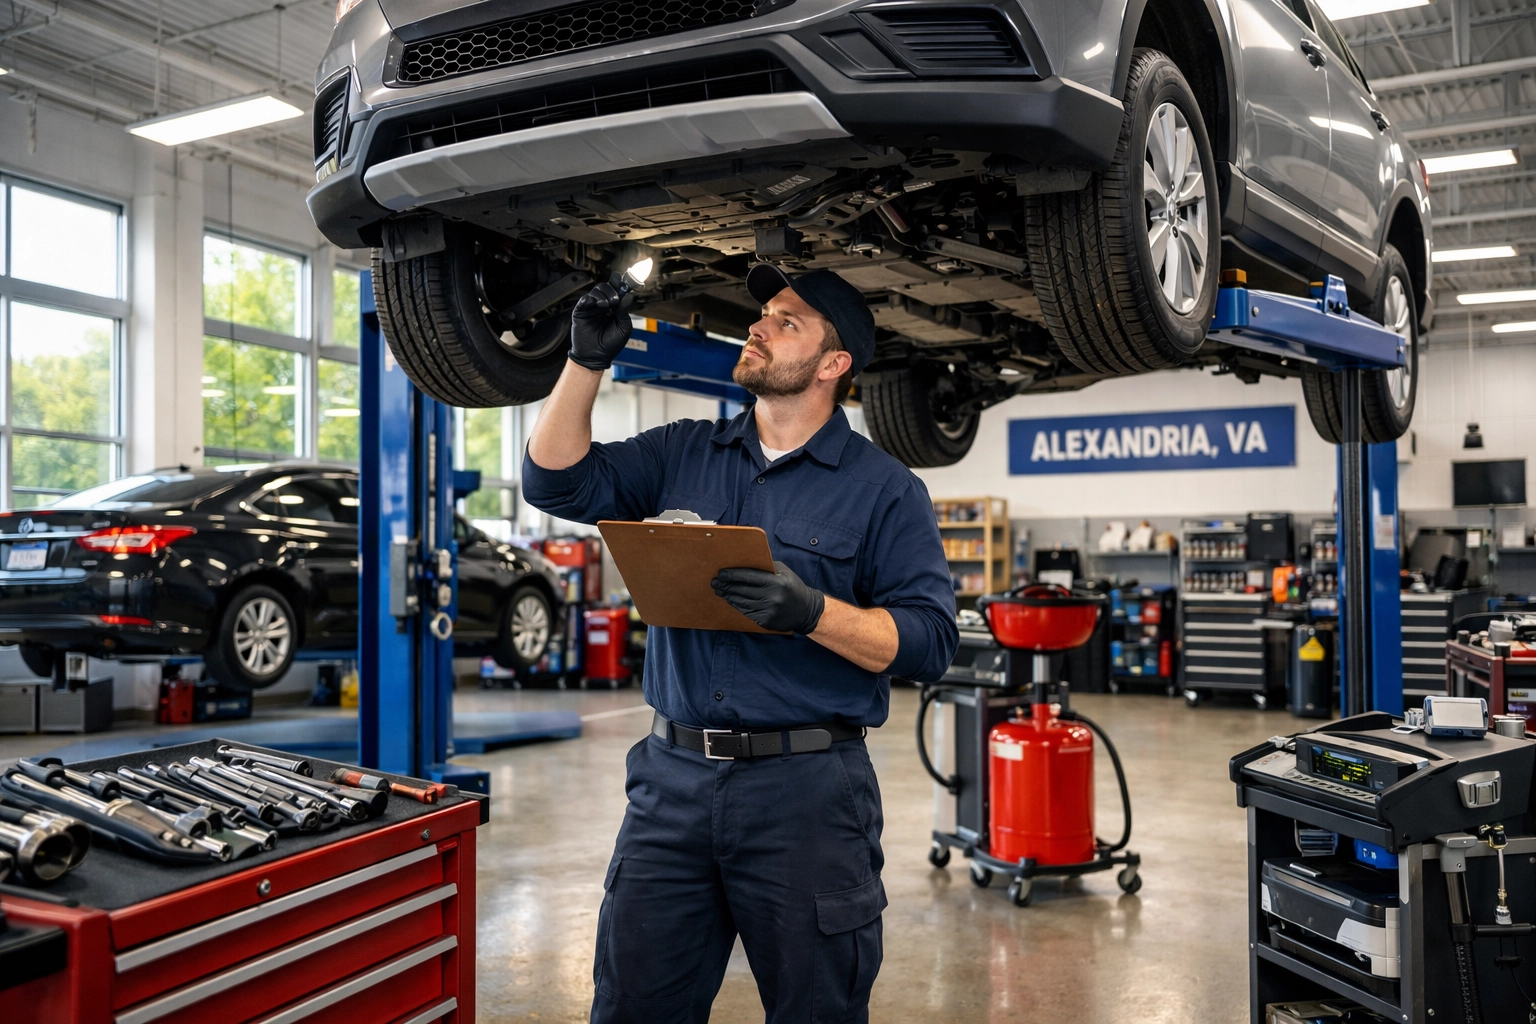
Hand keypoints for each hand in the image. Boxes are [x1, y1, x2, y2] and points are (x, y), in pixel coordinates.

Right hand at [569, 276, 635, 370]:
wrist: (596, 356)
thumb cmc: (611, 344)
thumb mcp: (623, 327)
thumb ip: (624, 310)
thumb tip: (629, 295)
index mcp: (614, 308)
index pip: (617, 290)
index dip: (620, 283)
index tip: (624, 281)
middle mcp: (603, 305)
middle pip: (606, 286)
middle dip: (612, 289)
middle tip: (616, 299)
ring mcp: (591, 307)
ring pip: (596, 290)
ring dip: (604, 294)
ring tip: (607, 305)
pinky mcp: (581, 311)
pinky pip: (585, 299)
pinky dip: (592, 298)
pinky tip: (598, 304)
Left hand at [711, 561, 825, 634]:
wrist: (806, 611)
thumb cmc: (793, 588)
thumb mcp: (784, 573)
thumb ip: (766, 567)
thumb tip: (745, 562)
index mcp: (777, 582)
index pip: (750, 577)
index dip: (733, 575)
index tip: (721, 573)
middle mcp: (772, 597)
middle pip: (743, 591)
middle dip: (726, 586)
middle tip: (715, 582)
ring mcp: (768, 611)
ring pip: (742, 602)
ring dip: (728, 596)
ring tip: (719, 590)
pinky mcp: (765, 622)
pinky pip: (747, 612)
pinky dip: (736, 605)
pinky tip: (730, 600)